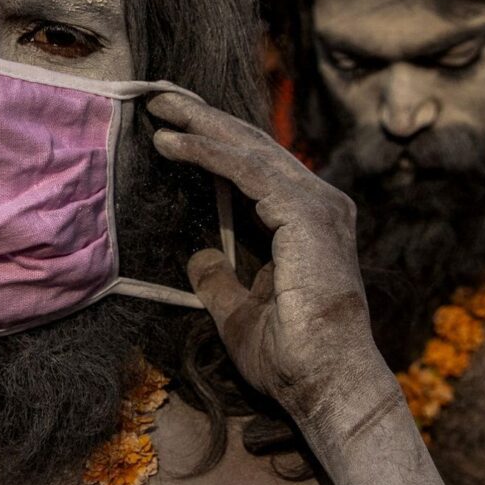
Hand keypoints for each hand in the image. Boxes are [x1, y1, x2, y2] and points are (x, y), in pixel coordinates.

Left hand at [146, 92, 390, 426]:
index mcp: (308, 224)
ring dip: (202, 127)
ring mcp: (319, 207)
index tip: (173, 128)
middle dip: (206, 120)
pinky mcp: (307, 215)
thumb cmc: (291, 359)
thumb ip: (221, 281)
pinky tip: (174, 144)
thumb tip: (198, 256)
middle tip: (161, 100)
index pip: (257, 169)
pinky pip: (249, 171)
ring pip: (251, 151)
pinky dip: (209, 154)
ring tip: (160, 110)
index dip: (216, 144)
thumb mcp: (238, 314)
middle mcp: (320, 206)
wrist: (324, 383)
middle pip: (254, 149)